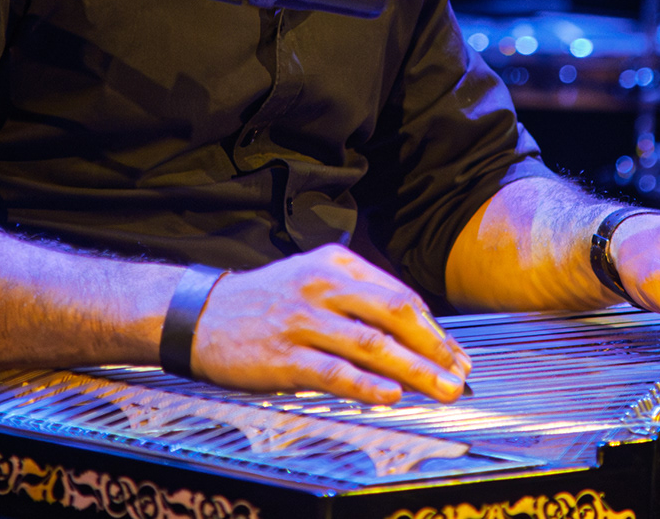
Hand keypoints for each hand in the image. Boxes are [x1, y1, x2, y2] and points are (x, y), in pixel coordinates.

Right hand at [191, 245, 470, 404]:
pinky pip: (333, 371)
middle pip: (393, 315)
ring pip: (370, 345)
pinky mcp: (283, 355)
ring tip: (440, 389)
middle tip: (459, 374)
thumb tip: (416, 332)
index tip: (457, 355)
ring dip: (412, 370)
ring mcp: (302, 320)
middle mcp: (322, 287)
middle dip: (433, 348)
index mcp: (335, 264)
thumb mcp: (312, 278)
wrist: (200, 314)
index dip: (434, 329)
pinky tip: (390, 395)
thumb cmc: (267, 301)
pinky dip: (366, 384)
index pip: (398, 296)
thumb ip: (359, 296)